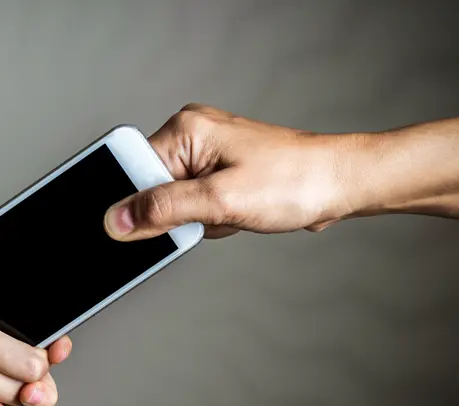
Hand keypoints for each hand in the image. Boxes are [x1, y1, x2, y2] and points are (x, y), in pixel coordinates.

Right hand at [104, 103, 351, 239]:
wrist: (340, 183)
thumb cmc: (295, 181)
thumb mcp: (221, 201)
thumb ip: (163, 210)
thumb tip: (118, 220)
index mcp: (186, 130)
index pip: (135, 172)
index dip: (143, 204)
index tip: (168, 222)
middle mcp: (192, 135)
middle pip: (154, 190)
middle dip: (181, 213)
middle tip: (213, 214)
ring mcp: (207, 153)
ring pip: (176, 202)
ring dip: (201, 218)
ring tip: (232, 212)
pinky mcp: (220, 170)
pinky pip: (196, 203)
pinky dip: (213, 217)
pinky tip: (236, 213)